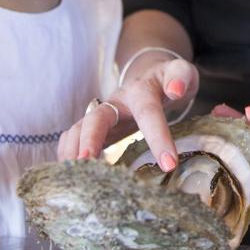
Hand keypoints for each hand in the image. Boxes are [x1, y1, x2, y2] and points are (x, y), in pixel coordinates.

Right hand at [57, 55, 198, 171]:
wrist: (151, 77)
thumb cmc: (168, 80)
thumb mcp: (181, 72)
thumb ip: (182, 77)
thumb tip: (175, 90)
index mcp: (141, 92)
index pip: (148, 113)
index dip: (158, 138)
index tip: (169, 164)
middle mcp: (115, 103)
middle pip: (96, 118)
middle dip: (90, 139)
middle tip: (86, 163)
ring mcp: (102, 115)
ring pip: (78, 129)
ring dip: (72, 151)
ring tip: (72, 177)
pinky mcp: (94, 129)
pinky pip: (73, 139)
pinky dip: (67, 155)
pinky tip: (69, 177)